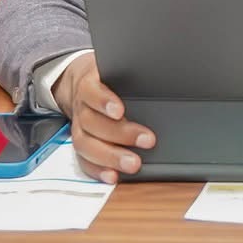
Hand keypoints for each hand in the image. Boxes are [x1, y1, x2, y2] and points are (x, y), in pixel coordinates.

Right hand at [61, 52, 154, 183]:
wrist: (83, 83)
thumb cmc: (108, 78)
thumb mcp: (117, 66)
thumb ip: (132, 73)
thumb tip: (163, 76)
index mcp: (89, 85)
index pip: (92, 92)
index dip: (104, 101)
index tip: (120, 110)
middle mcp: (81, 108)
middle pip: (93, 122)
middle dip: (120, 134)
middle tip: (147, 140)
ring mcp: (79, 128)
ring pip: (86, 144)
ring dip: (110, 156)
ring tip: (133, 164)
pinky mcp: (81, 144)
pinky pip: (83, 161)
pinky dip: (97, 170)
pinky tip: (113, 176)